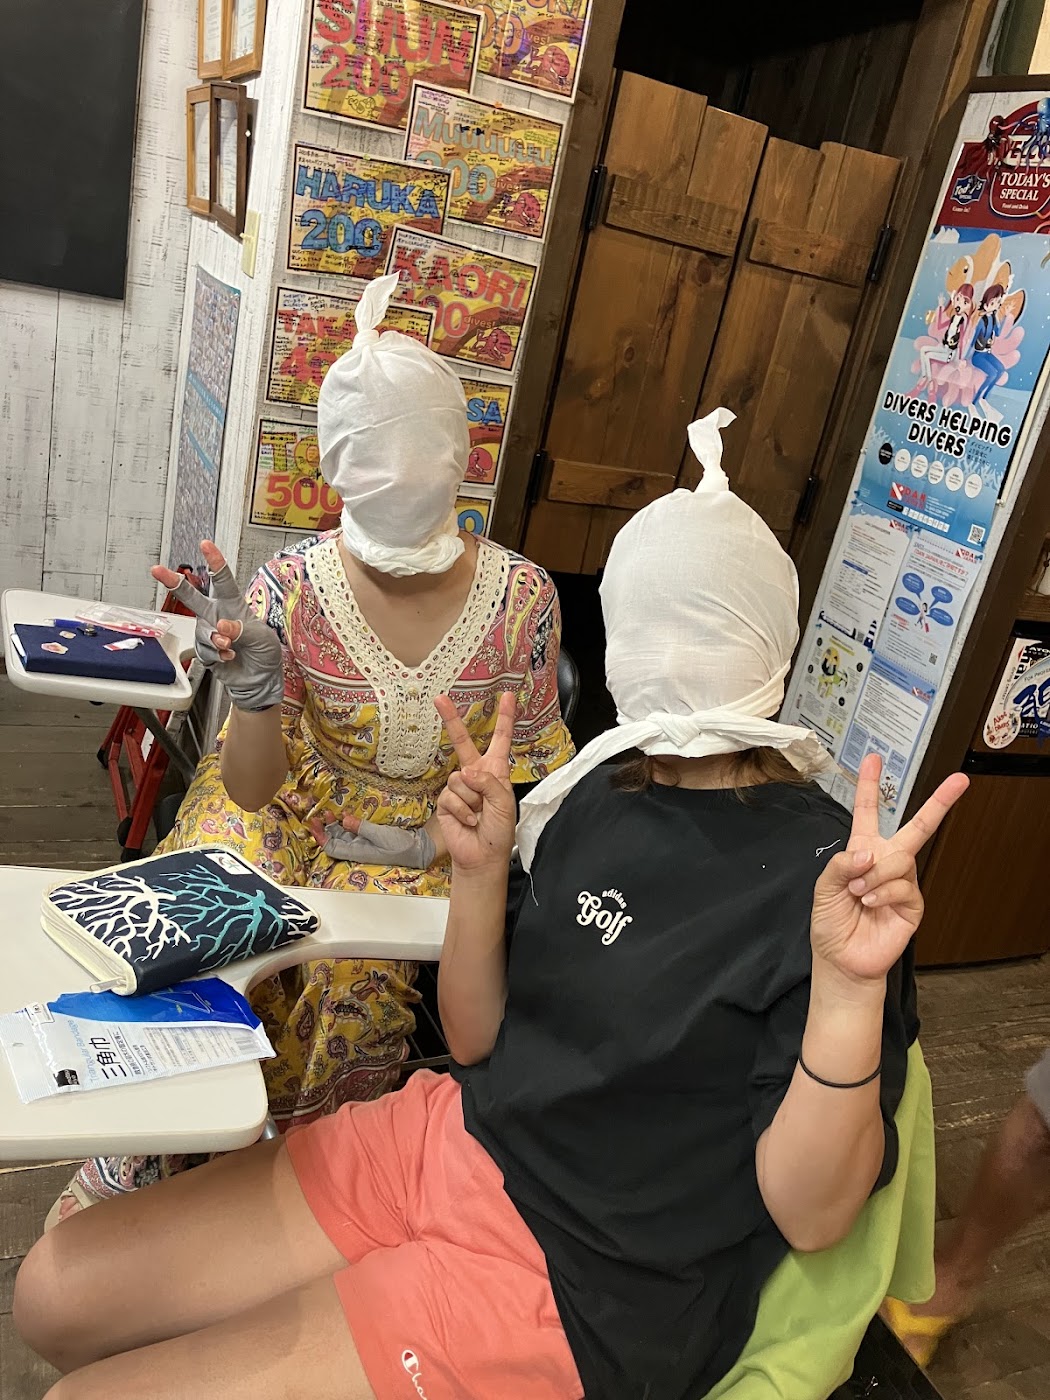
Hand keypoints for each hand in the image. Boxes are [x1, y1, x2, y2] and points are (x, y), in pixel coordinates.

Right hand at [152, 542, 283, 711]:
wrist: (259, 680)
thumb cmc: (264, 653)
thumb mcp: (262, 638)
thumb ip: (243, 631)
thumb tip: (222, 627)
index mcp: (233, 604)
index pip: (223, 580)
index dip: (214, 561)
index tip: (205, 545)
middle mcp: (217, 615)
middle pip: (193, 596)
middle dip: (174, 582)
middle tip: (157, 570)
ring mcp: (209, 632)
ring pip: (202, 630)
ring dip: (215, 639)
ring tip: (230, 647)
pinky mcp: (204, 650)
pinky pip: (203, 649)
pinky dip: (216, 655)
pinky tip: (228, 657)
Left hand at [307, 813, 436, 869]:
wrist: (417, 848)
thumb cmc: (400, 846)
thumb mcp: (381, 835)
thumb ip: (362, 827)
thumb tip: (344, 819)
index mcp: (357, 852)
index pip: (331, 848)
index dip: (320, 837)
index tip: (314, 823)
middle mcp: (357, 849)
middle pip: (334, 841)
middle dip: (324, 828)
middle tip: (318, 814)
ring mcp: (363, 844)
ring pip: (342, 835)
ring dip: (334, 825)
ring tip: (330, 812)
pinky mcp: (369, 838)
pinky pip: (352, 831)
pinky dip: (346, 823)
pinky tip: (345, 815)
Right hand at [434, 692, 517, 874]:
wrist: (483, 856)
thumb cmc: (499, 831)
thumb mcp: (504, 803)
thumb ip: (489, 783)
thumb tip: (466, 773)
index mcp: (496, 771)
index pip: (500, 740)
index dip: (505, 718)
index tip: (508, 697)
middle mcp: (476, 774)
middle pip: (462, 742)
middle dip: (451, 720)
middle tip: (439, 698)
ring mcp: (459, 787)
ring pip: (459, 779)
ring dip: (472, 800)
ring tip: (479, 814)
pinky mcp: (446, 801)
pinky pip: (451, 797)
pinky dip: (462, 811)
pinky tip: (468, 821)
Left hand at [810, 754, 967, 985]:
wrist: (841, 959)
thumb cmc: (831, 923)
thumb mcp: (824, 887)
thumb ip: (841, 863)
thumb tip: (868, 851)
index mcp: (863, 851)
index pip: (867, 812)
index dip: (869, 786)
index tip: (873, 759)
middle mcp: (887, 862)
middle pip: (918, 827)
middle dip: (939, 802)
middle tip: (959, 781)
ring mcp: (903, 882)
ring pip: (900, 859)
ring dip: (874, 876)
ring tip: (859, 894)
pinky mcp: (913, 904)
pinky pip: (903, 886)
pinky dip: (881, 894)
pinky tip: (870, 904)